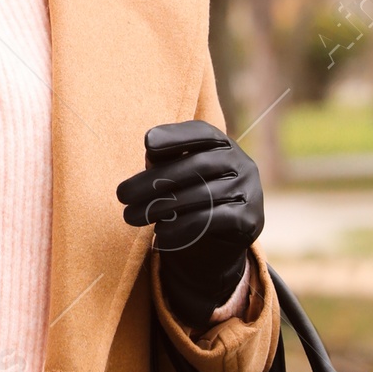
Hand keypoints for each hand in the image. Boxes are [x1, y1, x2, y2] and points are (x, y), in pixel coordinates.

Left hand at [116, 119, 263, 330]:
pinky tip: (160, 236)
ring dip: (162, 208)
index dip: (176, 135)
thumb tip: (151, 150)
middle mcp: (242, 162)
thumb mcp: (177, 174)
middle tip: (122, 195)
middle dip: (154, 181)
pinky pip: (213, 220)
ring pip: (203, 195)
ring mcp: (250, 190)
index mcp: (224, 144)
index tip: (147, 143)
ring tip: (132, 217)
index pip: (202, 132)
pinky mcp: (251, 218)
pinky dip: (183, 228)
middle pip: (196, 166)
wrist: (220, 239)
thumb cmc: (191, 194)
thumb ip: (166, 160)